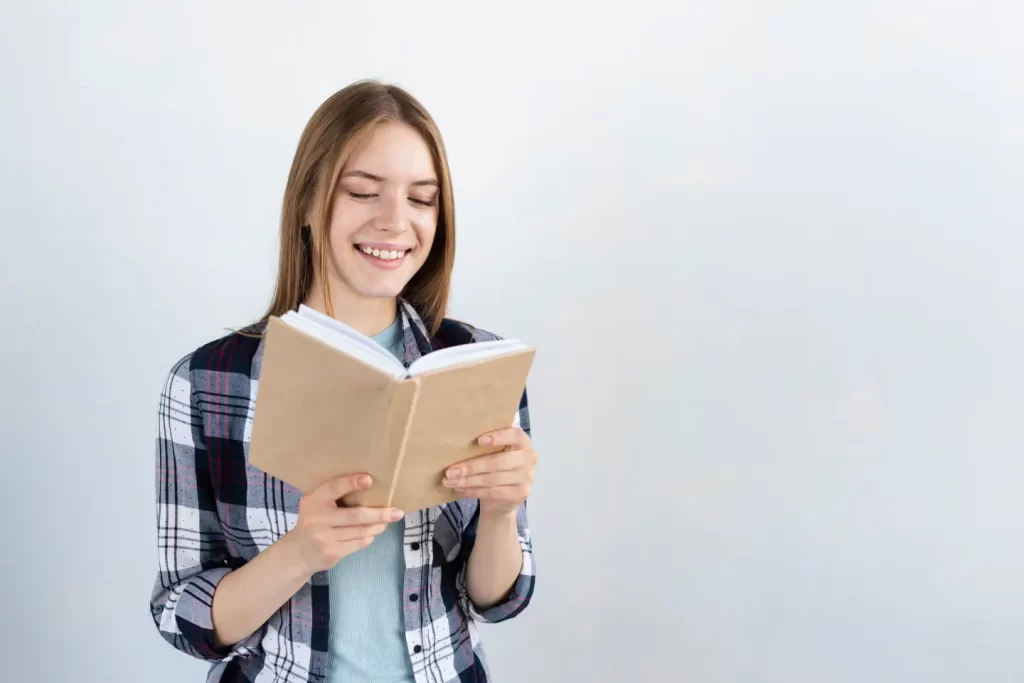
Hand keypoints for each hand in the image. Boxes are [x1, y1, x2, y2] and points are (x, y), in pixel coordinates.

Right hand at [283, 473, 403, 574]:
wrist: (297, 553)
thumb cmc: (313, 521)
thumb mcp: (316, 504)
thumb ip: (334, 496)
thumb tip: (369, 484)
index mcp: (313, 500)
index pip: (334, 488)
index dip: (351, 483)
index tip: (369, 479)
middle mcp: (317, 519)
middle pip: (355, 515)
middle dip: (379, 514)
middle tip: (397, 512)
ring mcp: (323, 538)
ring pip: (360, 531)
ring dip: (378, 526)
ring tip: (387, 521)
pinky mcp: (331, 553)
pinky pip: (358, 543)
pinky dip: (368, 537)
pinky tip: (372, 533)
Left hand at [443, 427, 536, 518]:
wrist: (503, 500)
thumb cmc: (495, 469)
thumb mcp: (494, 454)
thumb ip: (485, 447)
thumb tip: (456, 442)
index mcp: (523, 443)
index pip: (516, 435)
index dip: (499, 436)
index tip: (478, 440)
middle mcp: (529, 458)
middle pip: (499, 462)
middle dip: (472, 466)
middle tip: (450, 471)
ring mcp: (526, 478)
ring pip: (493, 479)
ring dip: (468, 481)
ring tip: (450, 481)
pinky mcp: (520, 494)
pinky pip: (493, 492)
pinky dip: (473, 491)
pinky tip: (460, 490)